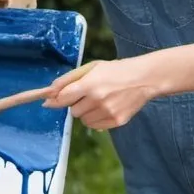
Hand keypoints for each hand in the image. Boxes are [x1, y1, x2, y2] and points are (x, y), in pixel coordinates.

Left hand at [43, 58, 158, 129]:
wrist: (144, 79)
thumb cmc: (115, 70)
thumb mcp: (91, 68)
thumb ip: (68, 79)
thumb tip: (49, 92)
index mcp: (90, 84)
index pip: (63, 98)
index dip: (58, 99)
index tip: (55, 99)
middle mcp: (98, 100)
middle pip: (72, 111)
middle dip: (76, 104)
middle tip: (87, 95)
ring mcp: (108, 112)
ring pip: (83, 120)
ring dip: (86, 112)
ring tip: (98, 101)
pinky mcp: (117, 122)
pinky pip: (95, 126)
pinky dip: (96, 119)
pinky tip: (105, 108)